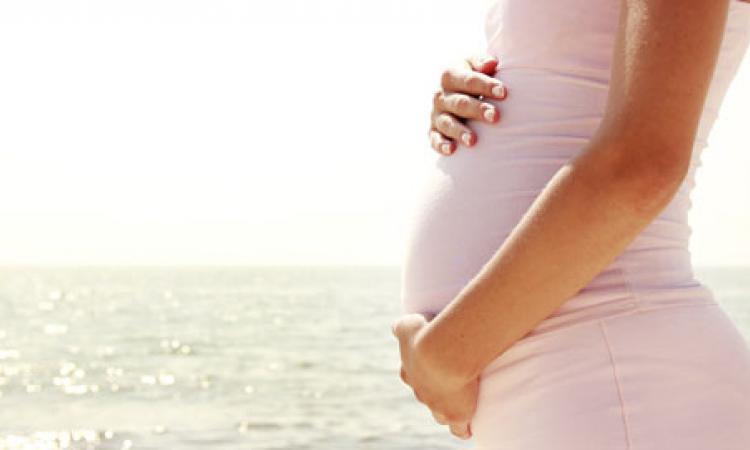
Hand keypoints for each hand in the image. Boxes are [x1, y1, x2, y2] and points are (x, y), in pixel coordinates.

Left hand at [391, 313, 479, 439]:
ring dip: (447, 410)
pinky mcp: (455, 415)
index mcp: (409, 372)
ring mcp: (436, 406)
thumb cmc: (426, 335)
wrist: (443, 352)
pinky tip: (468, 429)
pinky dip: (463, 430)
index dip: (420, 374)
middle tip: (450, 382)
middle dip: (435, 392)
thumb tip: (398, 326)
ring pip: (439, 415)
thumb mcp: (409, 324)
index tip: (431, 369)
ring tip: (458, 406)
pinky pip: (458, 429)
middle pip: (426, 396)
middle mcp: (420, 392)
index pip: (411, 377)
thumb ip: (402, 325)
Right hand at [429, 54, 507, 155]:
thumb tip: (491, 64)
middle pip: (460, 103)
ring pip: (448, 123)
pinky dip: (441, 145)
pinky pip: (434, 139)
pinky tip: (451, 150)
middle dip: (477, 110)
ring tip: (473, 141)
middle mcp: (440, 95)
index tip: (504, 92)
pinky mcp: (433, 131)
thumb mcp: (474, 64)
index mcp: (449, 75)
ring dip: (460, 131)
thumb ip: (482, 62)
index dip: (486, 86)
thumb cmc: (471, 77)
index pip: (469, 80)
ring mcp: (436, 115)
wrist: (453, 92)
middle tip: (495, 117)